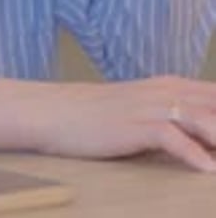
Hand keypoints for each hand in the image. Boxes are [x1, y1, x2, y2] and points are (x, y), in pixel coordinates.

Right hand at [0, 75, 215, 171]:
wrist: (57, 112)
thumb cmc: (99, 117)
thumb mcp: (143, 112)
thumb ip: (175, 120)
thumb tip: (203, 139)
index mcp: (173, 86)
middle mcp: (167, 91)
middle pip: (215, 106)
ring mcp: (151, 106)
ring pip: (203, 119)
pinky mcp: (136, 124)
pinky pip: (172, 137)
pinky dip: (195, 154)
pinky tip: (208, 171)